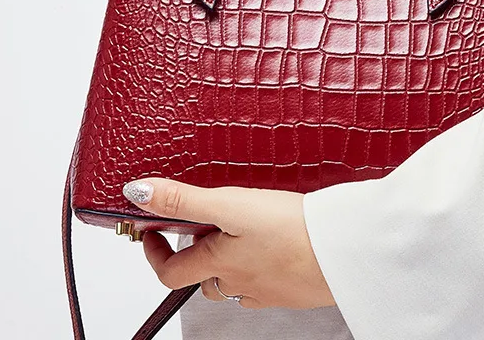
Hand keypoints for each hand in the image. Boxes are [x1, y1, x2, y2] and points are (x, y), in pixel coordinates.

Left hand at [121, 178, 335, 309]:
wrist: (345, 251)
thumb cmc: (291, 231)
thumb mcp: (230, 205)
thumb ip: (184, 200)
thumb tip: (138, 193)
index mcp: (219, 264)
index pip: (170, 273)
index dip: (155, 253)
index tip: (153, 232)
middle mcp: (239, 284)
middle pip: (203, 278)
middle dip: (198, 254)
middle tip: (204, 224)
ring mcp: (267, 290)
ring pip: (236, 282)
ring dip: (230, 262)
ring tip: (242, 230)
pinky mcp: (294, 289)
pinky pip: (267, 281)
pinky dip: (262, 266)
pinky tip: (277, 245)